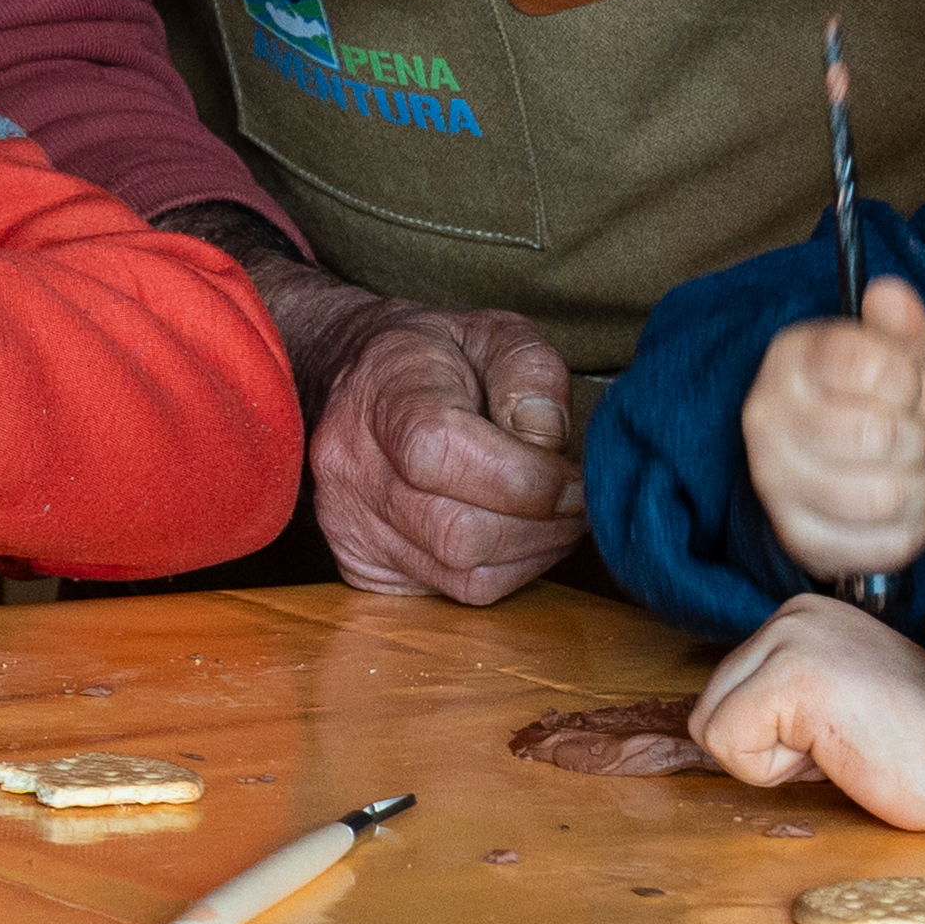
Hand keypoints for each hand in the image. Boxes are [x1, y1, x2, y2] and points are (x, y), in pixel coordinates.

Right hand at [291, 285, 586, 603]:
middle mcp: (349, 464)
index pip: (443, 453)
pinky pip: (449, 591)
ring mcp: (346, 521)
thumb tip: (545, 441)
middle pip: (456, 531)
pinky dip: (500, 572)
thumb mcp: (494, 332)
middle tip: (577, 503)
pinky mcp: (359, 562)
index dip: (524, 480)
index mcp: (382, 393)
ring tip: (554, 518)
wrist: (360, 379)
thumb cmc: (436, 357)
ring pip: (459, 573)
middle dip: (539, 526)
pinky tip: (516, 536)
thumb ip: (530, 371)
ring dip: (529, 554)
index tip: (573, 479)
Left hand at [686, 593, 924, 829]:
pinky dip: (779, 772)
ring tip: (842, 745)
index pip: (727, 695)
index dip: (775, 741)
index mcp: (801, 619)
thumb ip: (785, 705)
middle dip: (768, 749)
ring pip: (712, 727)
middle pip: (711, 709)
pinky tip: (838, 750)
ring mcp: (790, 639)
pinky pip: (729, 744)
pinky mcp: (792, 676)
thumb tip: (725, 733)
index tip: (840, 736)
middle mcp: (790, 616)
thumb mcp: (837, 703)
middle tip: (842, 745)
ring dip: (774, 761)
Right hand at [743, 280, 924, 578]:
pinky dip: (909, 530)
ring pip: (884, 497)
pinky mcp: (799, 539)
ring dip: (915, 486)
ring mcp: (776, 484)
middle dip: (914, 437)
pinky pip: (886, 545)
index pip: (874, 367)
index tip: (901, 383)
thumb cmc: (869, 399)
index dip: (908, 379)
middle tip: (904, 434)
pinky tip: (894, 510)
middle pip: (880, 436)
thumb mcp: (893, 353)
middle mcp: (767, 420)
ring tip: (902, 471)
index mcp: (792, 359)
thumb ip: (900, 323)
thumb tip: (890, 296)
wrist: (830, 461)